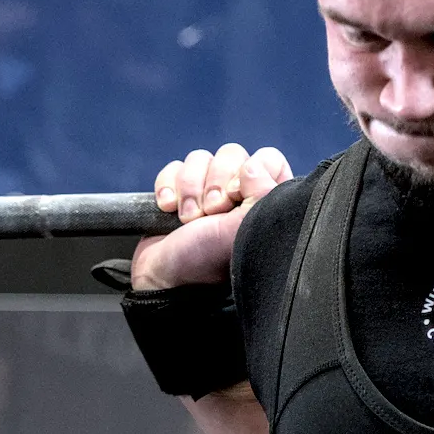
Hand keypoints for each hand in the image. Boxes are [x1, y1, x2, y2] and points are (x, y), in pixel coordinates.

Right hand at [131, 144, 292, 290]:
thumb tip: (253, 165)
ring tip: (188, 219)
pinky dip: (167, 187)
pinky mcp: (179, 191)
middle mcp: (240, 193)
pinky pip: (174, 167)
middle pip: (231, 154)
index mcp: (265, 201)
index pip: (268, 160)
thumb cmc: (208, 260)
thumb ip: (262, 193)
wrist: (165, 278)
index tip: (237, 198)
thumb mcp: (244, 229)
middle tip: (211, 213)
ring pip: (200, 158)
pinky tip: (167, 210)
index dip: (251, 172)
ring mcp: (208, 190)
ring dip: (189, 189)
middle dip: (215, 183)